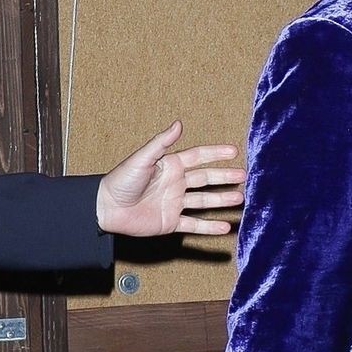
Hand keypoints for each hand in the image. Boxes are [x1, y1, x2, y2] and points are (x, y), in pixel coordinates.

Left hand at [96, 122, 241, 235]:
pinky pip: (194, 224)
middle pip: (206, 179)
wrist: (107, 208)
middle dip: (224, 177)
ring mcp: (175, 203)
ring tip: (240, 199)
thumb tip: (178, 124)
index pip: (198, 157)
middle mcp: (176, 183)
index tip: (234, 151)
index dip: (215, 154)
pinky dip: (209, 227)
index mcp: (170, 166)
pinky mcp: (171, 222)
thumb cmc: (121, 181)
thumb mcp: (142, 158)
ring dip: (222, 200)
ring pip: (204, 201)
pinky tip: (225, 227)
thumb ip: (161, 143)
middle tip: (243, 176)